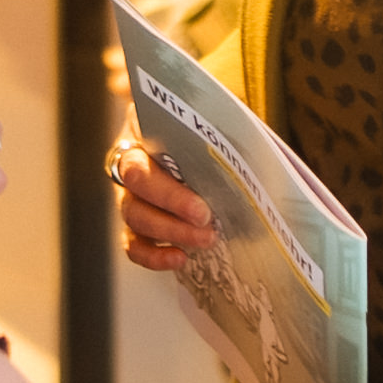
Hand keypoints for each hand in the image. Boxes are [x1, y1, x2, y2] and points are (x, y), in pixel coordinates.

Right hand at [110, 137, 217, 274]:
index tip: (200, 204)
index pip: (143, 151)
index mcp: (143, 130)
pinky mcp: (135, 225)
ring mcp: (131, 194)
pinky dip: (154, 256)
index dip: (168, 185)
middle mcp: (131, 162)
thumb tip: (252, 152)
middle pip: (137, 185)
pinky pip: (133, 244)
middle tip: (206, 220)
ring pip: (134, 216)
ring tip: (205, 239)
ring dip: (170, 231)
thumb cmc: (203, 133)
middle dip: (172, 206)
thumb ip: (219, 133)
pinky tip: (180, 258)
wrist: (199, 147)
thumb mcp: (210, 124)